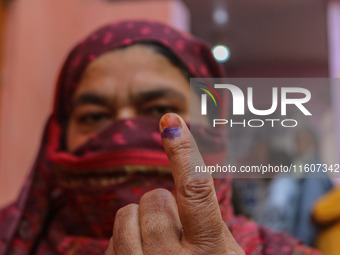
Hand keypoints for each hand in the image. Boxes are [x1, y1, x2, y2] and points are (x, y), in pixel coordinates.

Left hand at [105, 113, 244, 254]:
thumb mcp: (223, 252)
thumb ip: (205, 219)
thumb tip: (183, 166)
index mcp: (210, 252)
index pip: (195, 190)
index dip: (184, 151)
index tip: (171, 120)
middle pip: (154, 199)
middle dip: (164, 207)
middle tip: (176, 229)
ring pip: (126, 214)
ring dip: (141, 221)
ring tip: (157, 244)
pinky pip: (110, 239)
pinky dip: (124, 241)